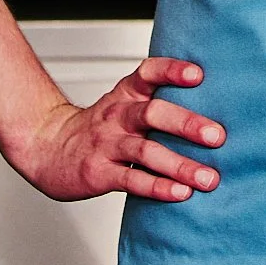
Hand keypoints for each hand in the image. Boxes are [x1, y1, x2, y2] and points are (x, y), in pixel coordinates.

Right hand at [6, 57, 224, 203]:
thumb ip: (158, 99)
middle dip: (187, 124)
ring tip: (208, 178)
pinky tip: (180, 193)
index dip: (172, 71)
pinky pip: (132, 180)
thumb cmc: (99, 126)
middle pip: (153, 113)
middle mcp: (117, 115)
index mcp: (126, 93)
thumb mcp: (123, 102)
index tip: (198, 75)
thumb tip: (214, 102)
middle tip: (218, 136)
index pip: (148, 72)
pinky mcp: (99, 173)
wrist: (48, 147)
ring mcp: (107, 144)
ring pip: (146, 152)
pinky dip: (158, 187)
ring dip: (180, 165)